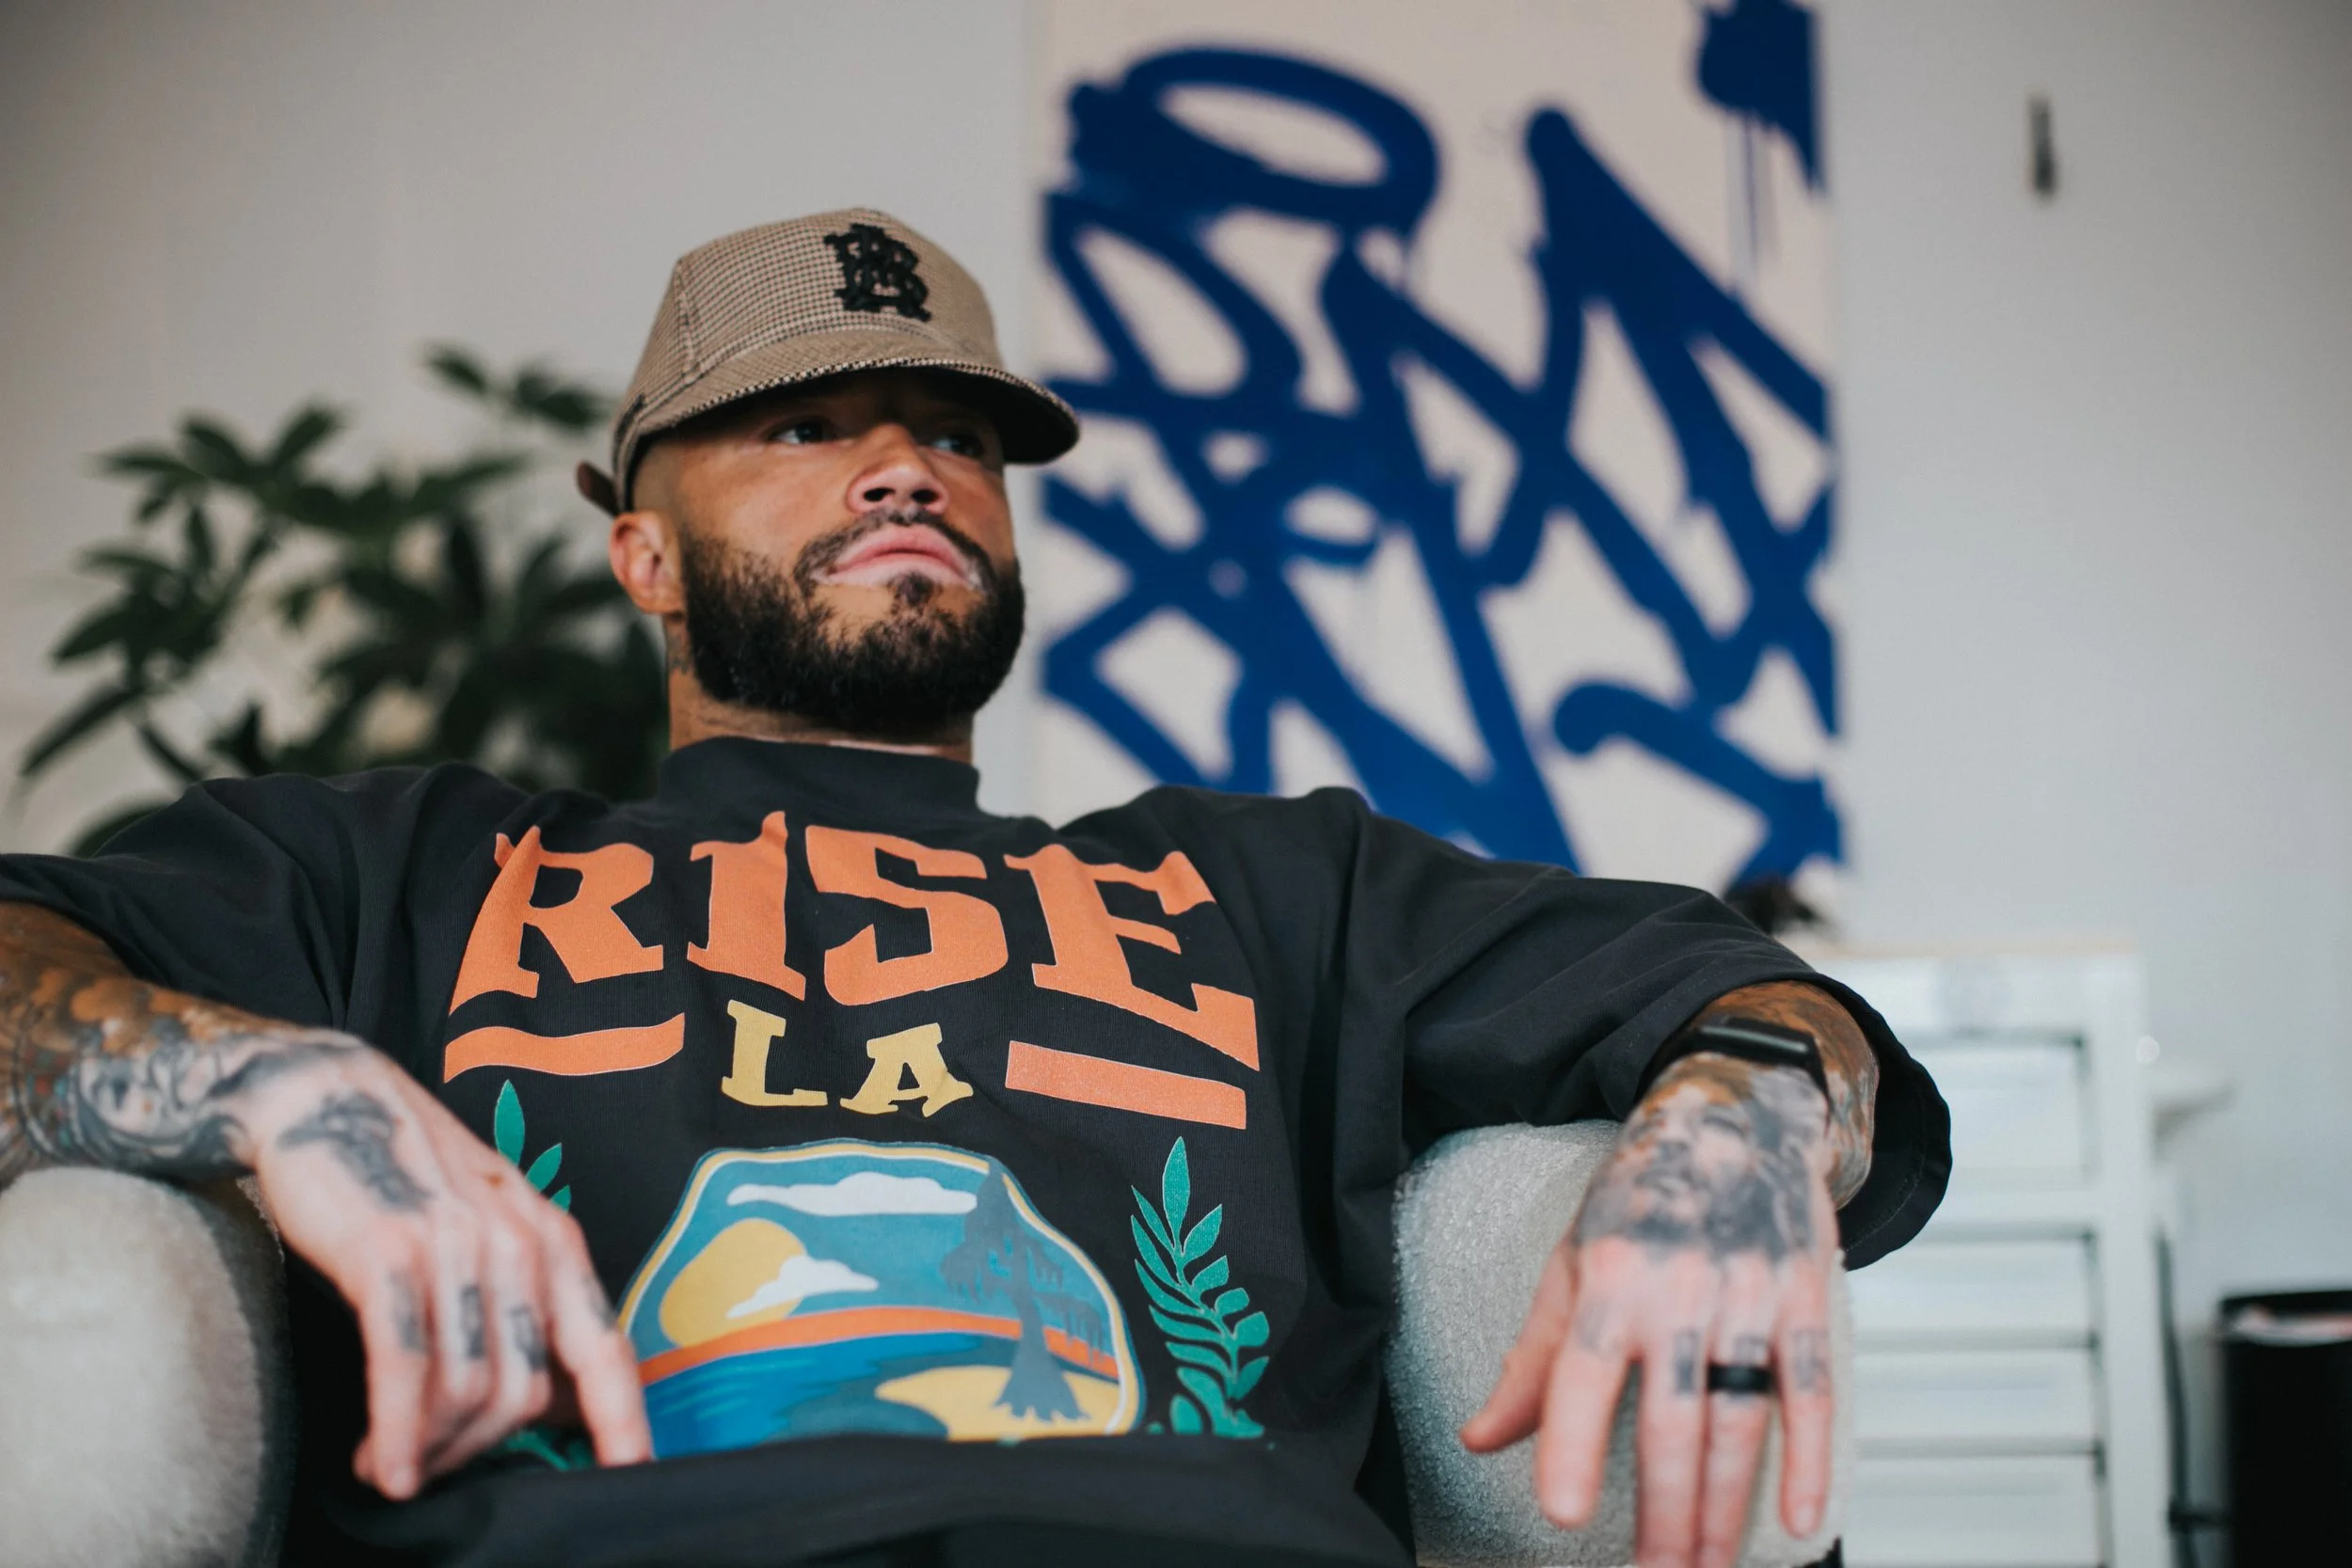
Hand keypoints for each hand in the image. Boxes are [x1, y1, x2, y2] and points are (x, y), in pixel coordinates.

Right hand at [227, 1037, 653, 1497]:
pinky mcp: (389, 1253)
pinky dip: (396, 1432)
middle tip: (432, 1468)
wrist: (328, 1099)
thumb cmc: (407, 1175)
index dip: (625, 1422)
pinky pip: (406, 1366)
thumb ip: (524, 1304)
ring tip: (390, 1461)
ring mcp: (456, 1246)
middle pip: (523, 1392)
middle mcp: (518, 1244)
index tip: (635, 1477)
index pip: (606, 1349)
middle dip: (477, 1450)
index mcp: (552, 1241)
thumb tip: (555, 1403)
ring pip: (466, 1389)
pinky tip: (382, 1467)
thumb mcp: (488, 1229)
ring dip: (428, 1447)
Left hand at [1459, 1060, 1838, 1567]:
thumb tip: (1481, 1438)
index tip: (1564, 1513)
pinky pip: (1810, 1390)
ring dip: (1724, 1510)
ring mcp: (1750, 1293)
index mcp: (1611, 1275)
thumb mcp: (1573, 1262)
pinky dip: (1811, 1459)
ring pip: (1740, 1421)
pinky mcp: (1804, 1298)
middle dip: (1664, 1516)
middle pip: (1673, 1420)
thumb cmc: (1644, 1195)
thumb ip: (1534, 1360)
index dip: (1572, 1442)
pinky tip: (1799, 1520)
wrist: (1737, 1114)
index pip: (1583, 1369)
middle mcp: (1680, 1287)